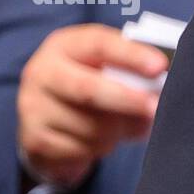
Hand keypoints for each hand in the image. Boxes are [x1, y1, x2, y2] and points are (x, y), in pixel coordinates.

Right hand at [17, 25, 168, 190]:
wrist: (47, 118)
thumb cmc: (88, 84)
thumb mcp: (103, 68)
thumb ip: (129, 73)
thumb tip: (159, 93)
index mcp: (65, 45)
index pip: (99, 44)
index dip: (132, 55)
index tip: (160, 66)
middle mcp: (42, 72)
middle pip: (88, 89)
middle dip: (127, 100)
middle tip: (155, 108)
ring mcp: (34, 106)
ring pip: (91, 127)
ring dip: (118, 131)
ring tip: (121, 126)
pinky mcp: (35, 138)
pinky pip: (82, 150)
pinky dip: (101, 148)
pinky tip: (99, 139)